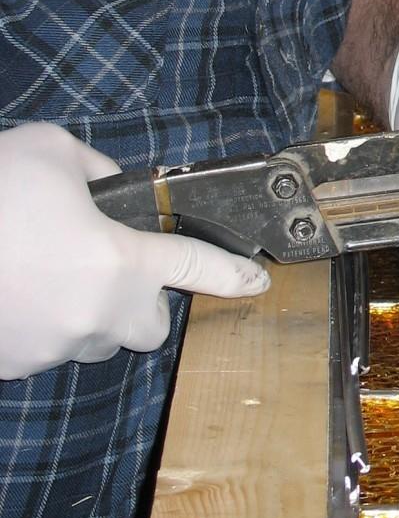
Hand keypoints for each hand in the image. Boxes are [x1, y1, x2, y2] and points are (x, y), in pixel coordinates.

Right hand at [0, 123, 271, 380]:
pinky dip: (39, 324)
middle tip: (107, 265)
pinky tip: (13, 289)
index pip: (196, 269)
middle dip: (141, 303)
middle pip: (149, 327)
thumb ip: (98, 172)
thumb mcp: (50, 152)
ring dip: (84, 312)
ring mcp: (50, 348)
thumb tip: (111, 189)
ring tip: (43, 269)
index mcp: (119, 262)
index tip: (256, 282)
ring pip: (92, 338)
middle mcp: (94, 315)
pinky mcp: (12, 366)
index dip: (232, 275)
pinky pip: (45, 349)